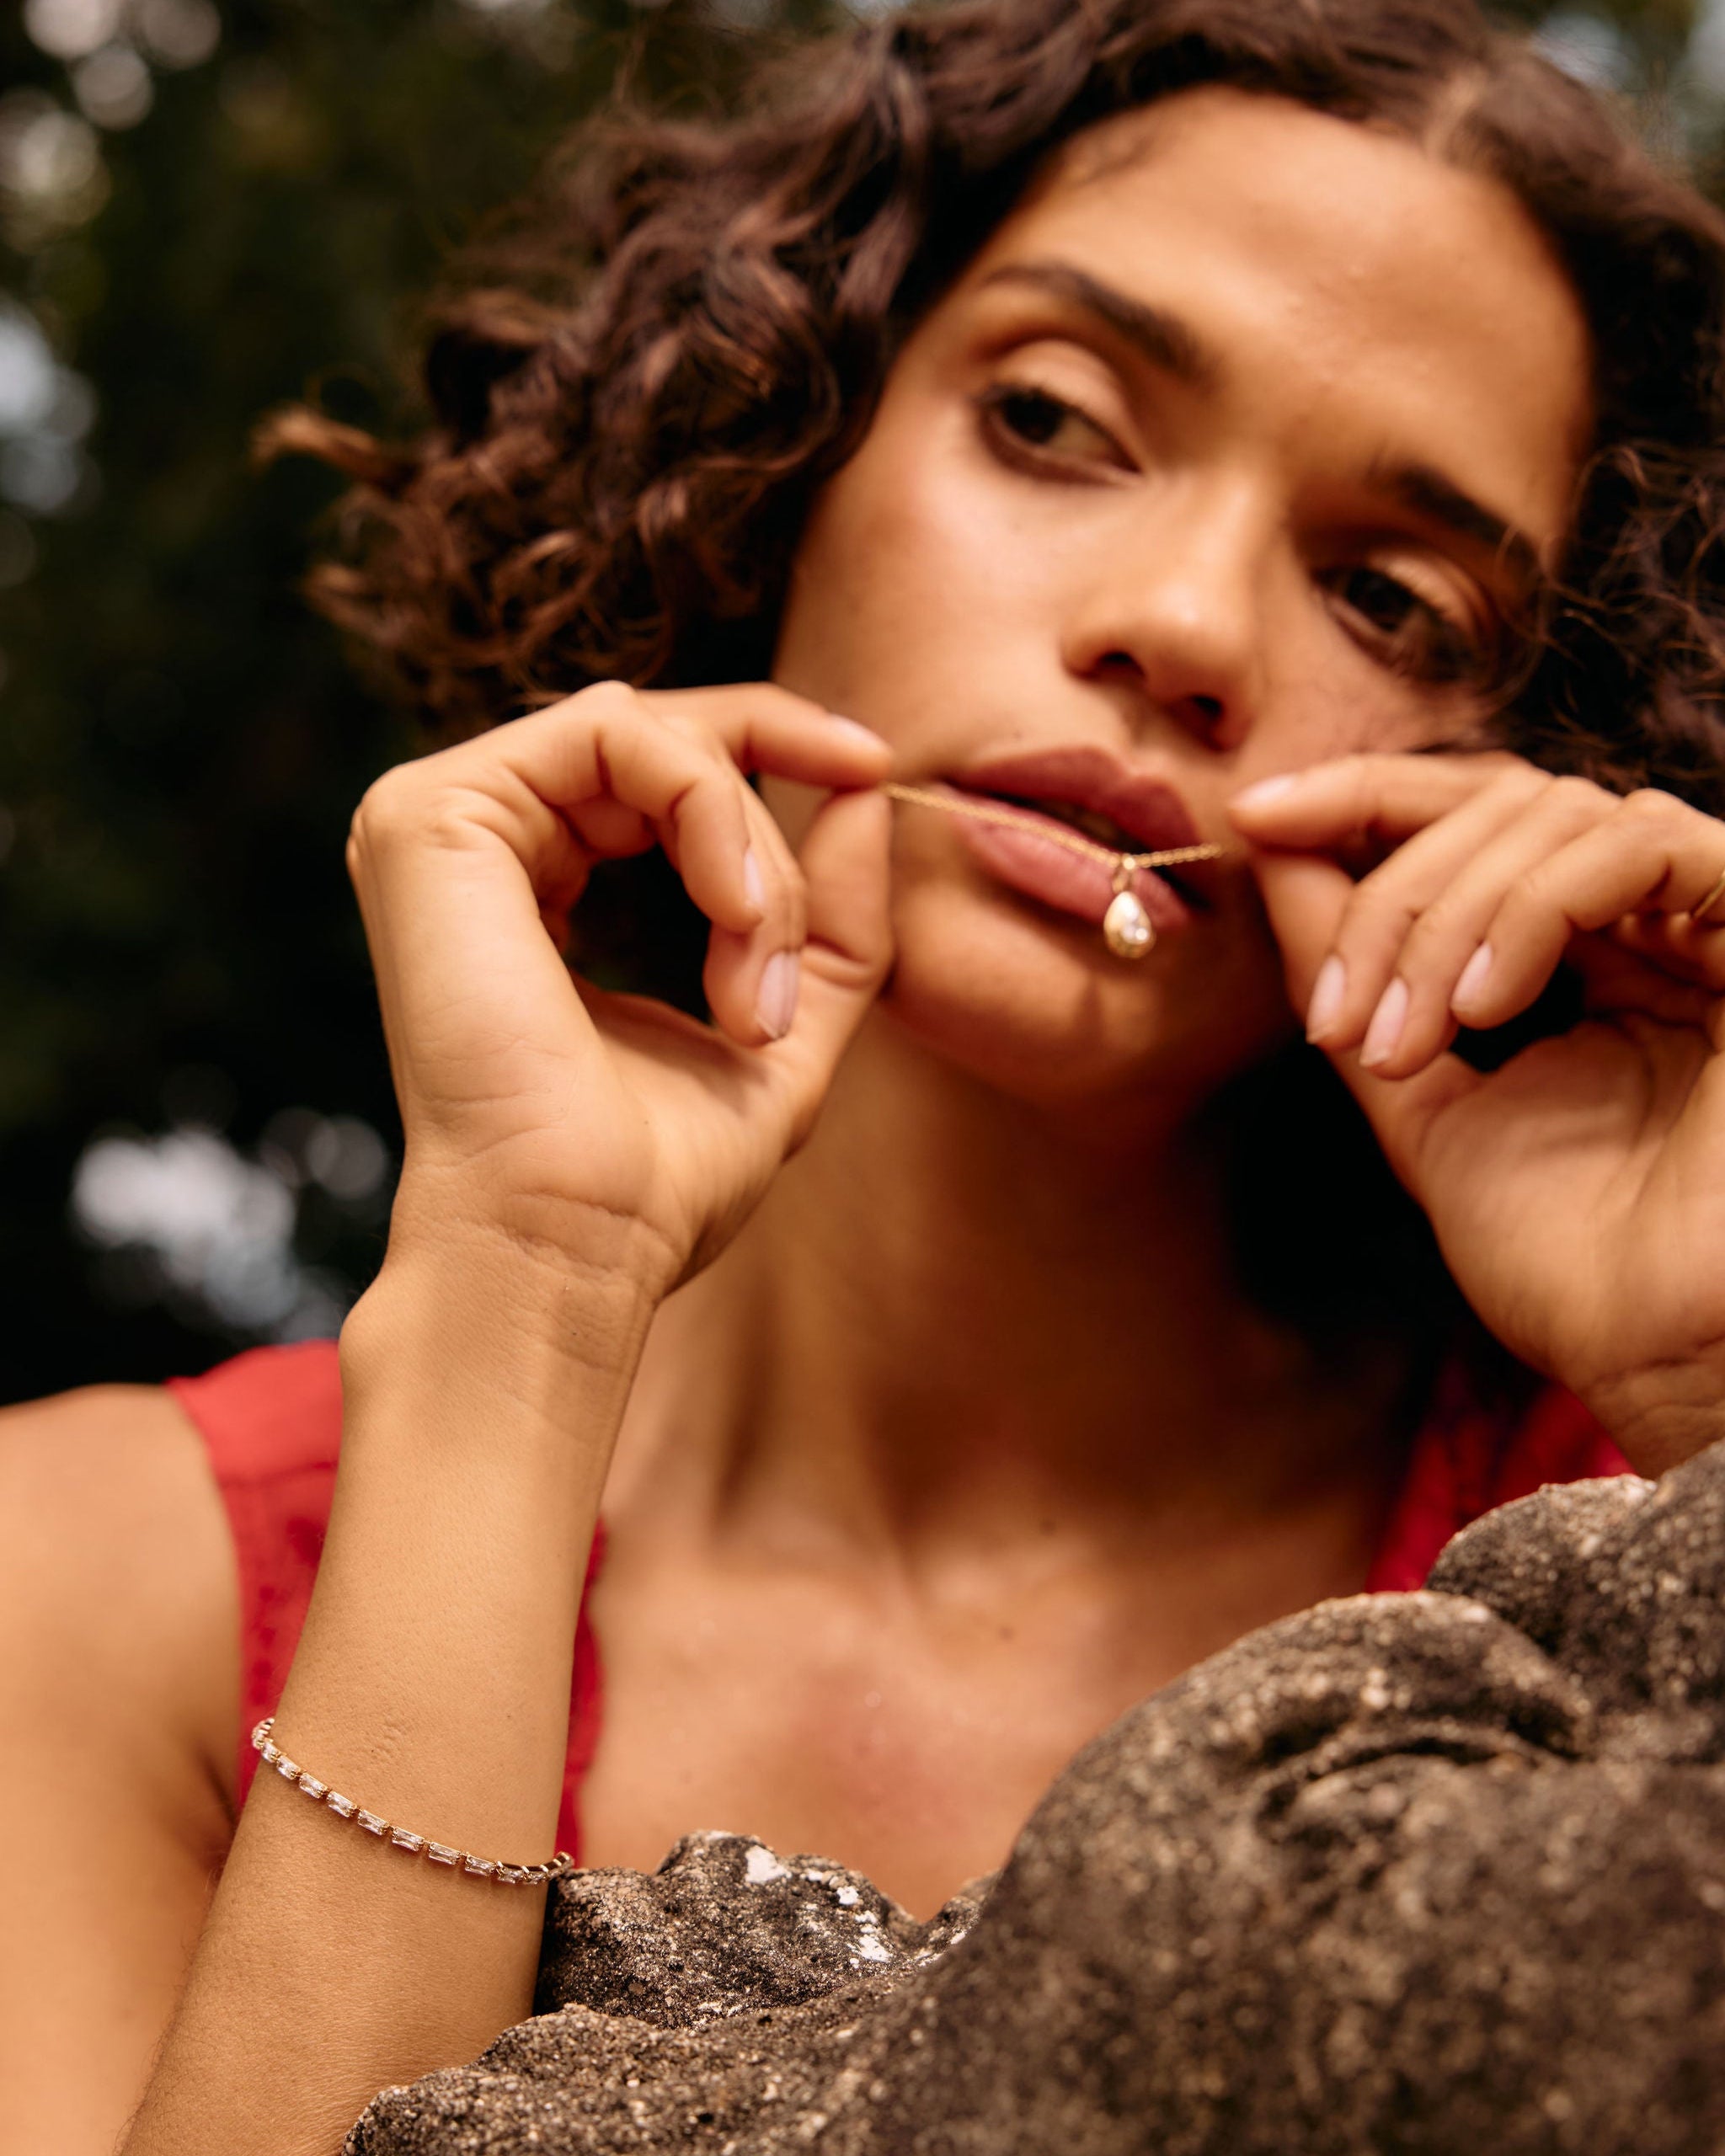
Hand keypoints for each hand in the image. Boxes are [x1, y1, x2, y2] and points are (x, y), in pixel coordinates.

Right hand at [346, 682, 892, 1307]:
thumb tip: (869, 786)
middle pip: (668, 739)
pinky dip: (709, 812)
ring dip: (749, 850)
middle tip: (786, 974)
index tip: (874, 768)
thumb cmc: (658, 1179)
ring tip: (753, 981)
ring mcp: (444, 822)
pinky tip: (733, 919)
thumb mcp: (783, 1025)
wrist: (572, 1247)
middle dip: (770, 840)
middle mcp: (481, 843)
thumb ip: (830, 911)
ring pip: (653, 735)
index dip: (773, 741)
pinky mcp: (432, 814)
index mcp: (533, 885)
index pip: (661, 765)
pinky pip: (616, 733)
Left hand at [1231, 753, 1724, 1473]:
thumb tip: (1272, 856)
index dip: (1363, 798)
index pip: (1474, 819)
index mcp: (1590, 955)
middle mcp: (1658, 924)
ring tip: (1403, 1041)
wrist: (1664, 1366)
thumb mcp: (1416, 1100)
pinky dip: (1537, 906)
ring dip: (1445, 917)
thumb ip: (1351, 976)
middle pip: (1505, 807)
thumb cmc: (1564, 1264)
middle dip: (1391, 893)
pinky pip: (1647, 846)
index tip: (1256, 818)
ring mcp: (1717, 927)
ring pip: (1561, 818)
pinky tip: (1483, 1005)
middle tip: (1338, 1016)